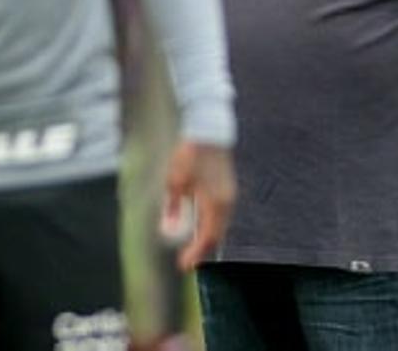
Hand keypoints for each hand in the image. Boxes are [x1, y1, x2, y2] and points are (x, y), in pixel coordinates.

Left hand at [162, 141, 234, 270]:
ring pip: (220, 225)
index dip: (194, 254)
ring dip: (207, 237)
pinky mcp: (228, 187)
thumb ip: (173, 207)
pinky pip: (221, 214)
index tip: (183, 266)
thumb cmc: (189, 156)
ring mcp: (229, 194)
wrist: (208, 130)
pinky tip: (200, 226)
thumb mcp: (175, 182)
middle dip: (202, 250)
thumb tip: (168, 229)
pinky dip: (211, 225)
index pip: (206, 239)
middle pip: (216, 235)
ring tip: (193, 247)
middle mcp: (227, 203)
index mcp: (215, 204)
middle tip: (187, 260)